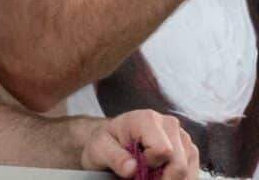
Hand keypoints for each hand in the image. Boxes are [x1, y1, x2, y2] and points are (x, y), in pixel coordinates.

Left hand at [82, 108, 196, 178]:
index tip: (135, 167)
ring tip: (150, 174)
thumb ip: (114, 157)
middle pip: (179, 164)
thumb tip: (131, 169)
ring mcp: (183, 138)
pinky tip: (161, 176)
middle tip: (144, 177)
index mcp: (147, 119)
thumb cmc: (107, 142)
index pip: (163, 150)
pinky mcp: (189, 151)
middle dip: (163, 178)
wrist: (113, 140)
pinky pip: (192, 174)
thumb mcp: (100, 148)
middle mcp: (170, 124)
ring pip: (188, 172)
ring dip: (170, 179)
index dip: (150, 165)